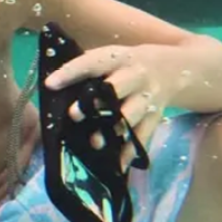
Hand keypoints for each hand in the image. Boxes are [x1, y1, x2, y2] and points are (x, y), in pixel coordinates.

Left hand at [43, 44, 170, 167]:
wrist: (171, 69)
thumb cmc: (124, 65)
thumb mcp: (109, 57)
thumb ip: (85, 68)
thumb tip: (51, 87)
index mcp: (117, 58)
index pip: (91, 63)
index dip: (71, 73)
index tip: (50, 84)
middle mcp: (135, 76)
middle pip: (117, 88)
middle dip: (96, 102)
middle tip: (74, 115)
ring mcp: (147, 97)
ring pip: (132, 114)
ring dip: (114, 129)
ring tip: (95, 143)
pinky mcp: (155, 117)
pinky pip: (143, 135)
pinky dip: (130, 151)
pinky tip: (116, 165)